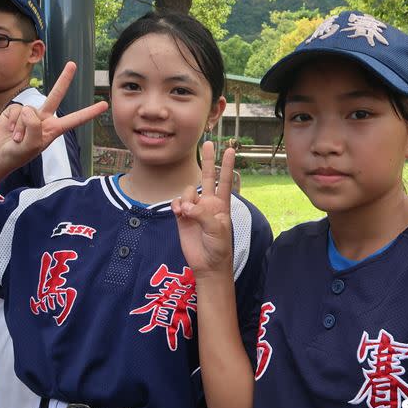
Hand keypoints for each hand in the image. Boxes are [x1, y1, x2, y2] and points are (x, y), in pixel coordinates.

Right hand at [0, 62, 108, 170]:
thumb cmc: (18, 154)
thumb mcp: (30, 147)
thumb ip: (33, 129)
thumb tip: (29, 110)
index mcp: (54, 129)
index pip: (75, 119)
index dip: (89, 112)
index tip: (104, 105)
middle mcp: (44, 118)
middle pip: (56, 95)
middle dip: (64, 79)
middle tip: (72, 64)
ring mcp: (30, 113)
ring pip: (28, 110)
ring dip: (20, 127)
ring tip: (17, 138)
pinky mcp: (16, 110)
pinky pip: (15, 110)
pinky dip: (11, 122)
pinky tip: (10, 130)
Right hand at [172, 142, 235, 276]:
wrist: (207, 265)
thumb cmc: (218, 248)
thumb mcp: (216, 230)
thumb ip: (202, 215)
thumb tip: (186, 207)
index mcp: (221, 205)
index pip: (225, 181)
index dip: (227, 165)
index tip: (230, 150)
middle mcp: (208, 203)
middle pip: (207, 176)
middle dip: (207, 160)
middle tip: (207, 143)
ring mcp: (195, 209)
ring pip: (187, 191)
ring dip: (185, 198)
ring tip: (186, 213)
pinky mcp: (182, 217)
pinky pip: (177, 203)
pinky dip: (176, 205)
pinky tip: (178, 213)